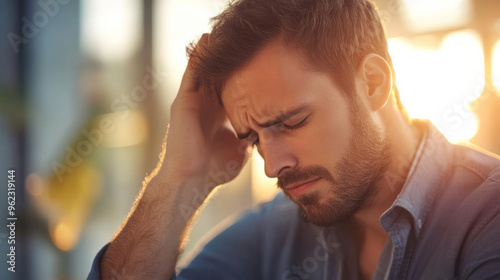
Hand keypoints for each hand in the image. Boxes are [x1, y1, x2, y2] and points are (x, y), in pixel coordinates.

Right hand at [162, 34, 251, 189]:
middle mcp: (206, 105)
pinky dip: (199, 57)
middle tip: (246, 40)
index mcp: (220, 114)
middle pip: (220, 75)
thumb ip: (253, 137)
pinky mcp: (184, 101)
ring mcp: (194, 101)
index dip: (246, 74)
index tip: (261, 60)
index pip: (234, 88)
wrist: (194, 180)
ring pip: (205, 70)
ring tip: (224, 34)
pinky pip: (192, 74)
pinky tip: (208, 41)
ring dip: (214, 53)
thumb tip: (272, 133)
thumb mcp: (242, 148)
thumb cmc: (216, 169)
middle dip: (231, 59)